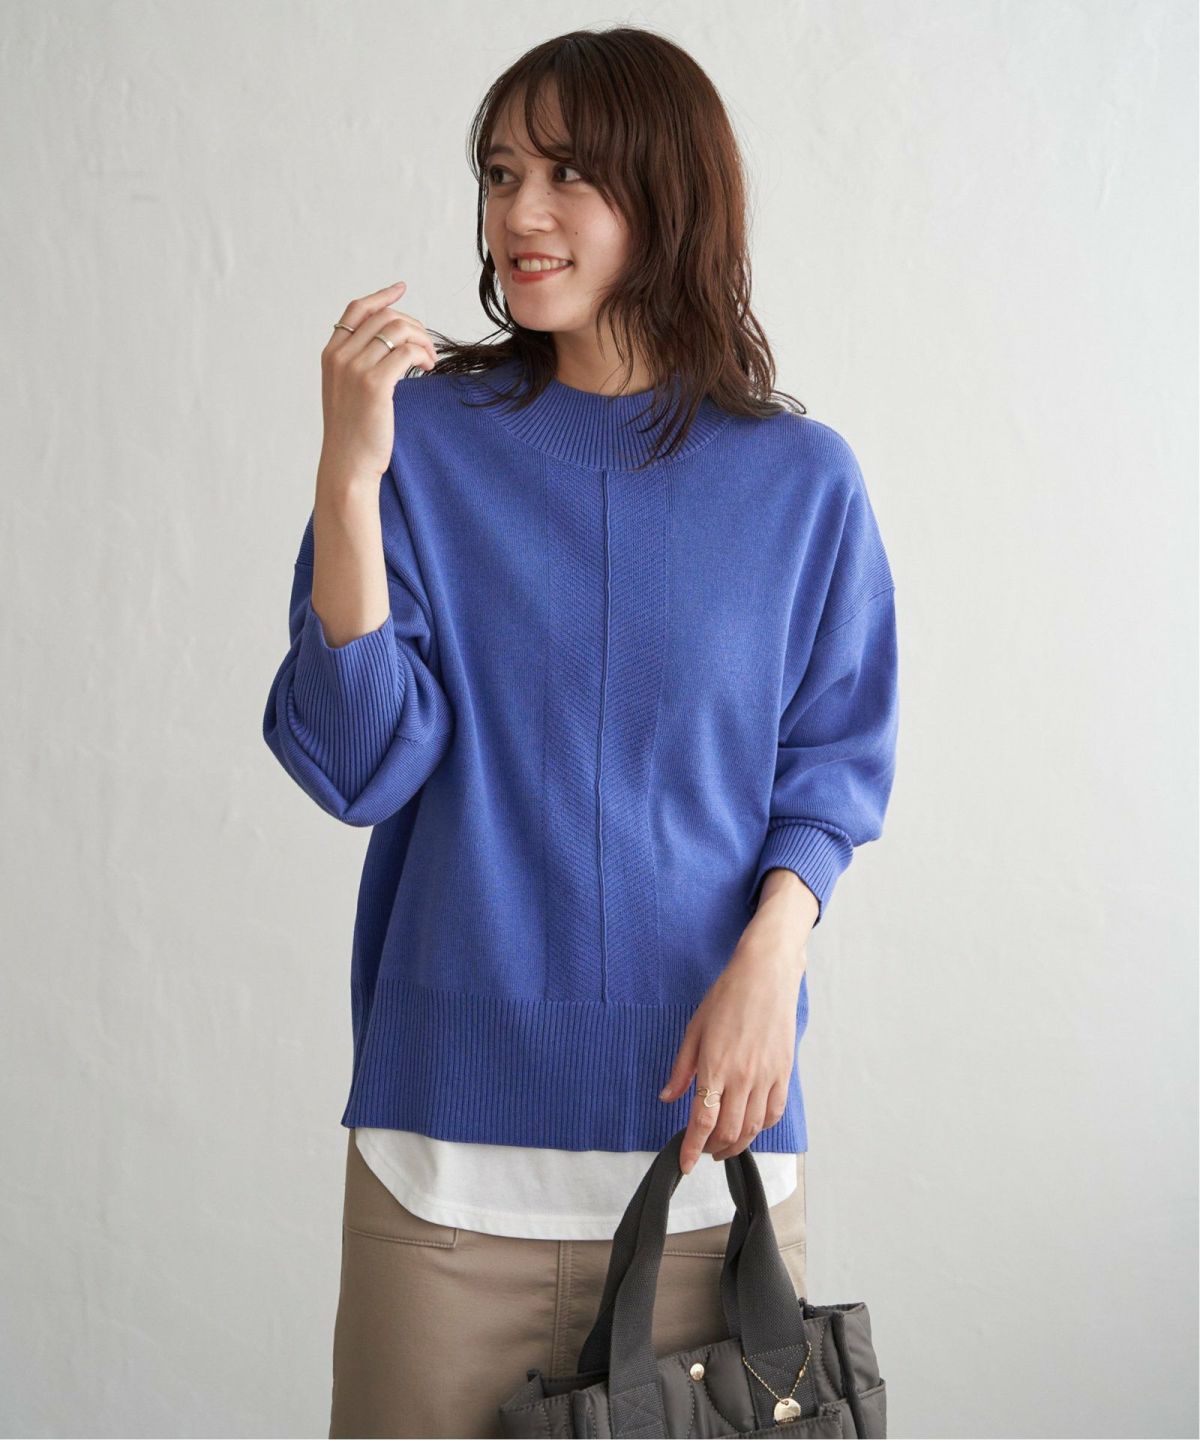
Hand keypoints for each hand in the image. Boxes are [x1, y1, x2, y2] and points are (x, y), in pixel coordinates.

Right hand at [318, 280, 438, 484]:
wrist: (348, 464)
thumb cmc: (353, 432)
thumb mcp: (346, 390)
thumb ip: (357, 363)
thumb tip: (389, 341)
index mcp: (331, 354)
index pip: (357, 309)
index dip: (382, 296)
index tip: (401, 288)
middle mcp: (340, 356)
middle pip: (384, 316)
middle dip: (413, 325)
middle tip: (426, 348)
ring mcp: (356, 369)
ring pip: (399, 330)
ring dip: (423, 340)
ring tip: (429, 361)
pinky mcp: (375, 384)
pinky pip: (407, 351)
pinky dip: (423, 355)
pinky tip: (427, 368)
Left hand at [659, 932, 806, 1173]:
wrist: (766, 975)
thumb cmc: (727, 996)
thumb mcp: (694, 1029)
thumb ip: (682, 1069)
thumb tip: (667, 1097)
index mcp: (716, 1067)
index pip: (703, 1122)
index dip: (692, 1148)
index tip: (685, 1163)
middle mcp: (743, 1078)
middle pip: (728, 1132)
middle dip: (712, 1149)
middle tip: (702, 1150)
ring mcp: (767, 1077)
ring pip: (753, 1129)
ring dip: (737, 1144)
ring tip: (723, 1145)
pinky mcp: (784, 1073)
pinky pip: (774, 1113)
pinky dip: (761, 1128)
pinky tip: (750, 1127)